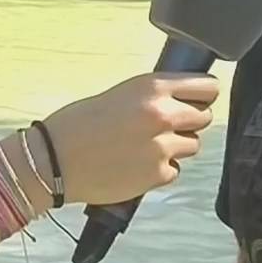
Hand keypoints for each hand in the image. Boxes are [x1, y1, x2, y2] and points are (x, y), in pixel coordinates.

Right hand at [41, 71, 219, 205]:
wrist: (55, 159)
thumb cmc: (78, 123)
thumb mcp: (120, 93)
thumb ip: (154, 96)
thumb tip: (181, 101)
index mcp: (153, 88)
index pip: (207, 87)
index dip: (204, 94)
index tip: (200, 98)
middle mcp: (164, 115)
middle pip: (204, 117)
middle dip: (189, 121)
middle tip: (166, 125)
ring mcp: (163, 148)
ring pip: (193, 145)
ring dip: (177, 146)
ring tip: (146, 146)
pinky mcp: (158, 175)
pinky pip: (175, 169)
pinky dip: (162, 169)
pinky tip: (137, 164)